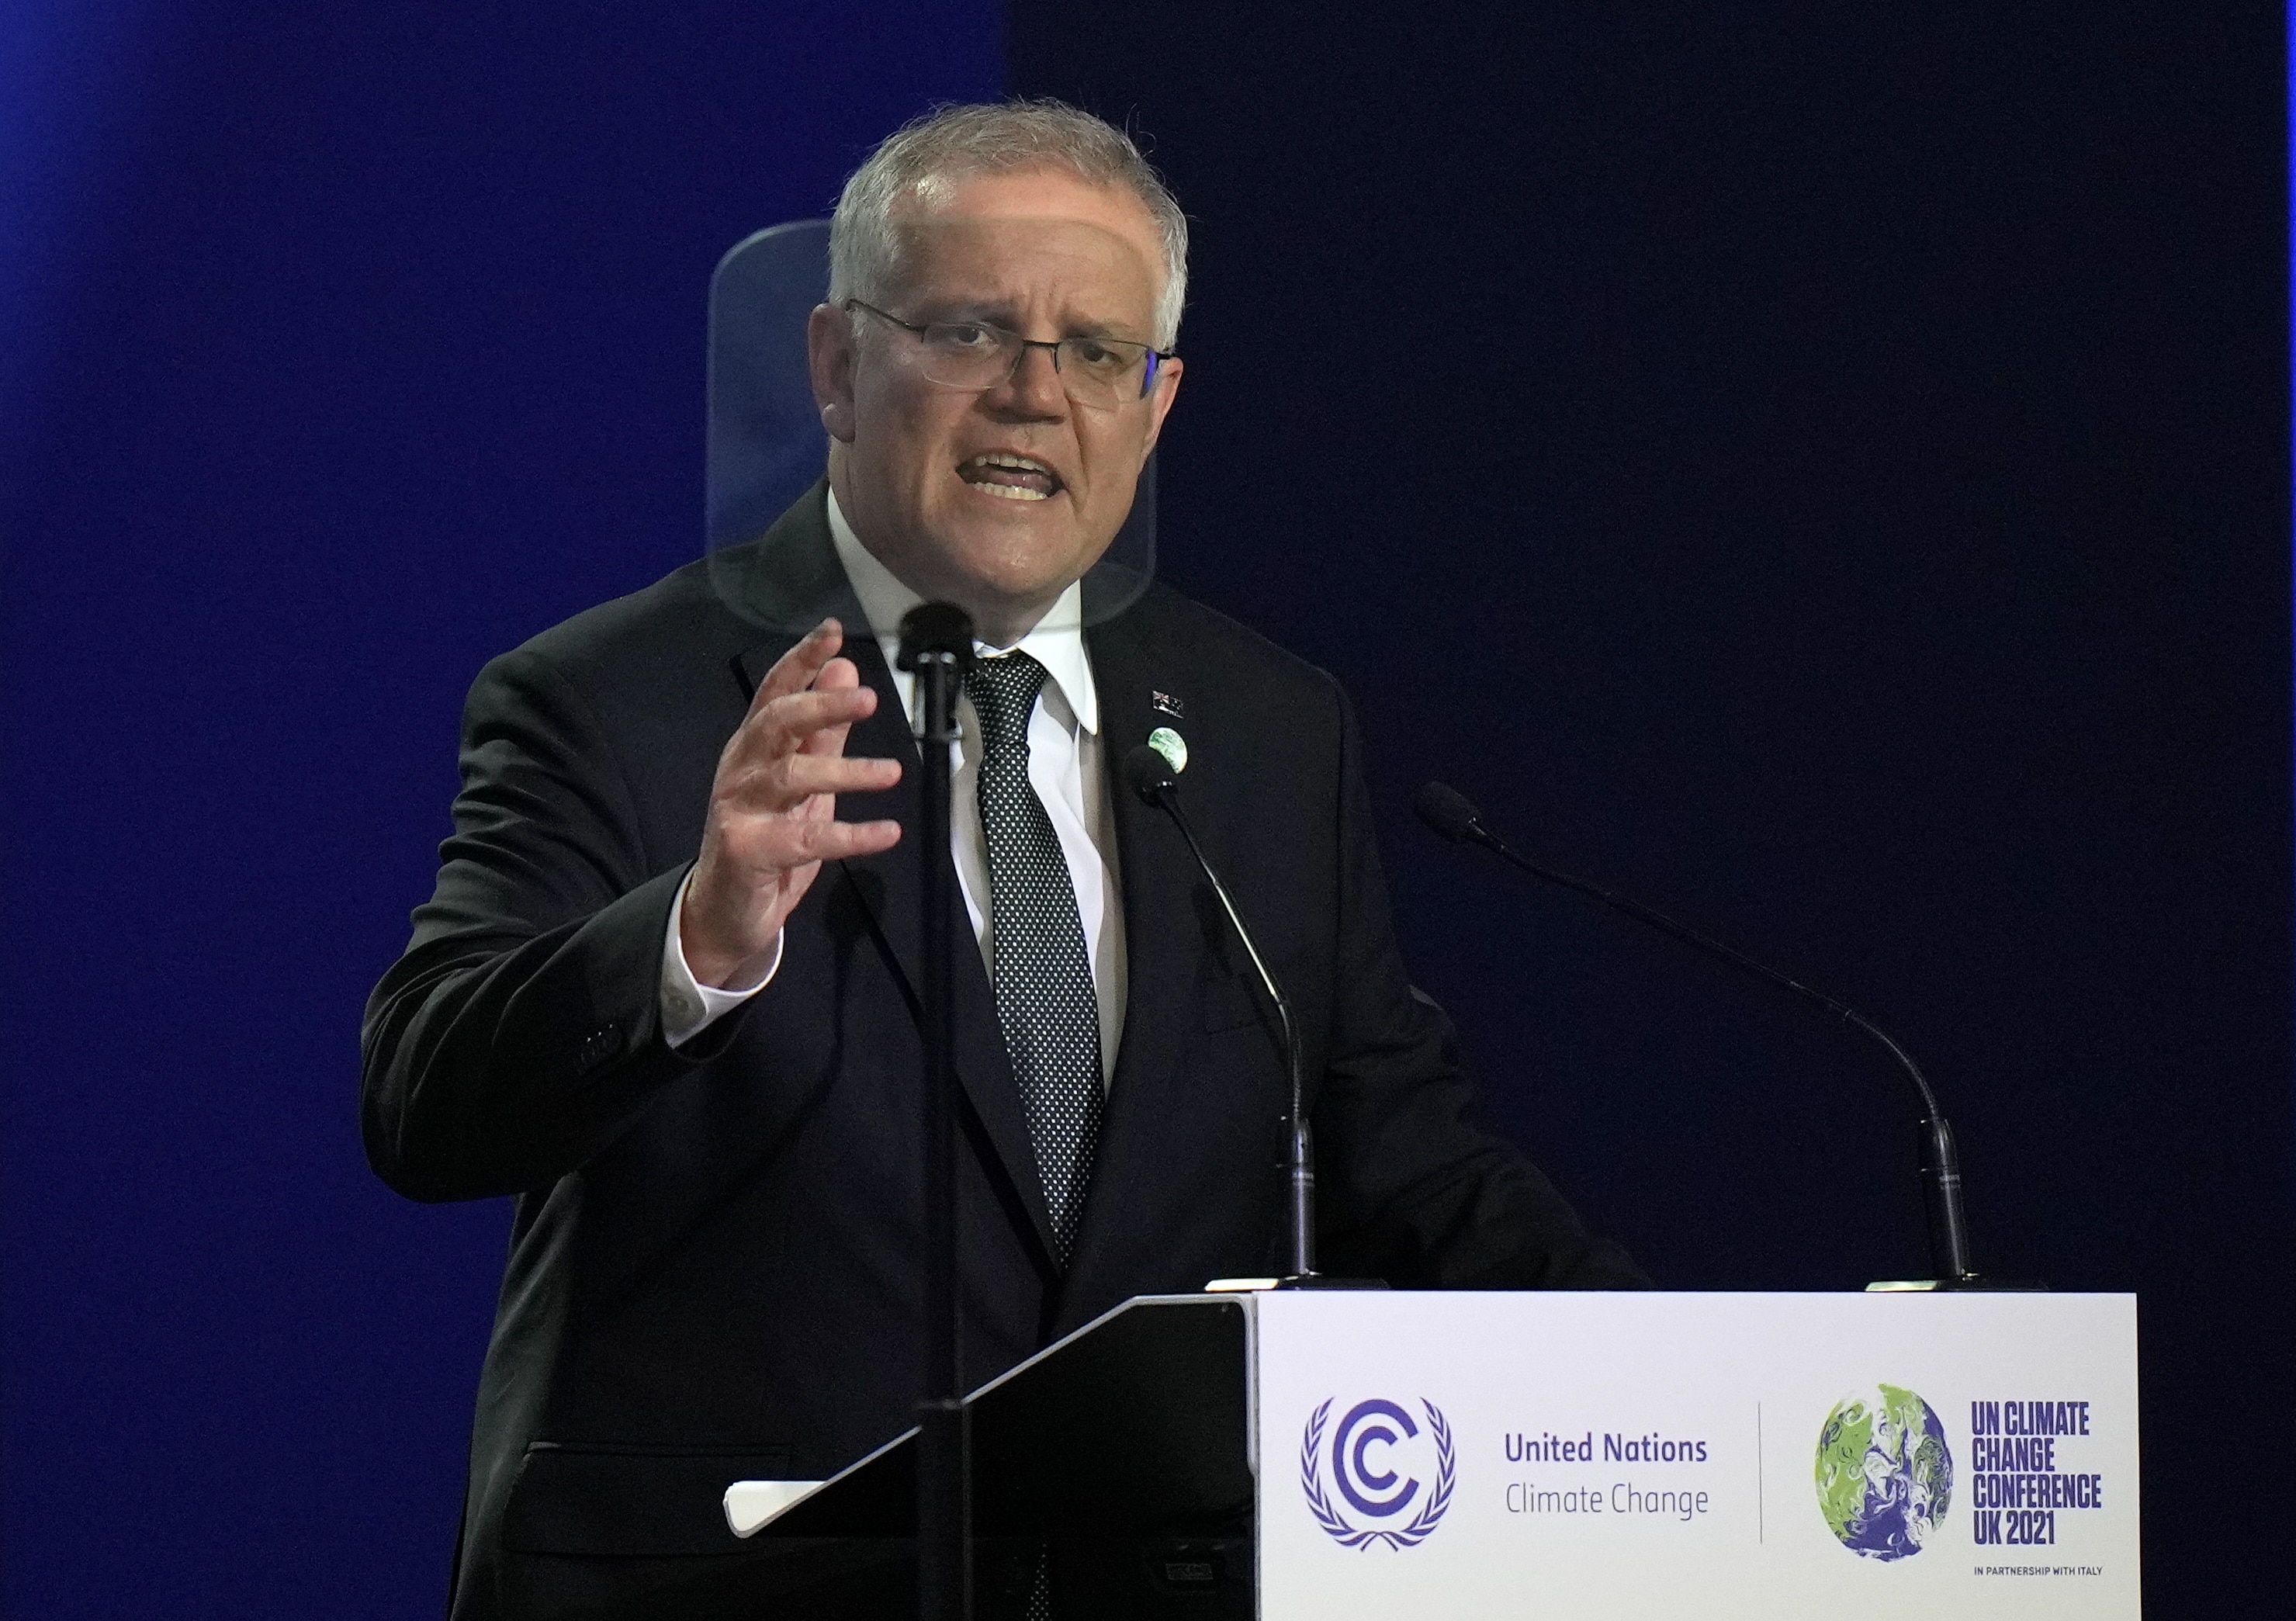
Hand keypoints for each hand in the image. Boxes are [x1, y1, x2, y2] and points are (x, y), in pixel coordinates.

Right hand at [680, 619, 901, 987]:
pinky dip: (850, 835)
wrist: (725, 910)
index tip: (833, 632)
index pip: (774, 691)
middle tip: (868, 697)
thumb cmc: (767, 837)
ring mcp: (739, 809)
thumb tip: (845, 670)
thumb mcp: (803, 780)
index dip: (801, 659)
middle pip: (776, 723)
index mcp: (755, 747)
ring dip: (845, 771)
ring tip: (893, 772)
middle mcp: (742, 769)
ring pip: (791, 778)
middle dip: (820, 705)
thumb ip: (824, 730)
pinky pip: (805, 840)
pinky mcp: (748, 851)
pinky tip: (886, 832)